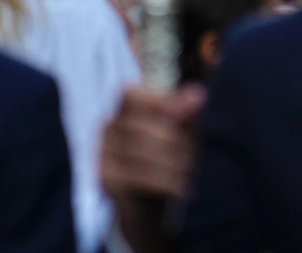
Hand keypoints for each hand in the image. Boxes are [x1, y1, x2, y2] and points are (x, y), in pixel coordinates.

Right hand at [103, 85, 205, 252]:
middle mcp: (108, 128)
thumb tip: (198, 94)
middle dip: (174, 141)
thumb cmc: (164, 161)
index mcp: (125, 110)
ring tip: (187, 172)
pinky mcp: (105, 179)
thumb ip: (184, 114)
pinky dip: (165, 182)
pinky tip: (179, 188)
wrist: (147, 207)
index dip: (156, 100)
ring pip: (142, 152)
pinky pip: (139, 177)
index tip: (184, 114)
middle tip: (192, 157)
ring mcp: (103, 154)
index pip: (131, 94)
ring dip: (172, 164)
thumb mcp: (180, 134)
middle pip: (142, 125)